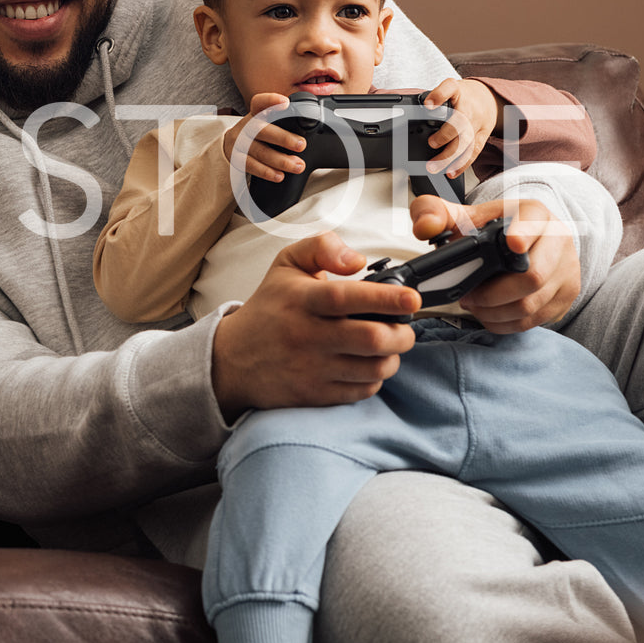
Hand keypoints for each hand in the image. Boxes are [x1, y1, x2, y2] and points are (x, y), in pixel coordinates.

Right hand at [211, 232, 418, 418]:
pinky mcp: (315, 394)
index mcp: (301, 300)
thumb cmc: (269, 308)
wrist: (232, 358)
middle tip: (404, 326)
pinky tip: (367, 364)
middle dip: (403, 333)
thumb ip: (322, 248)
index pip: (346, 298)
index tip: (411, 298)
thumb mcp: (286, 264)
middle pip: (371, 339)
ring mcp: (311, 368)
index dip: (385, 298)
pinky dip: (374, 378)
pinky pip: (362, 391)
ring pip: (373, 369)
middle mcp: (306, 336)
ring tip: (388, 345)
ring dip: (392, 357)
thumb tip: (357, 260)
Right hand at [222, 92, 302, 182]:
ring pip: (260, 151)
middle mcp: (246, 126)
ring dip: (280, 160)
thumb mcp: (265, 122)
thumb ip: (283, 121)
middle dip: (283, 138)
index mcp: (256, 113)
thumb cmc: (257, 133)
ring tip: (297, 166)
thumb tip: (312, 124)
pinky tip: (279, 175)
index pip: (260, 102)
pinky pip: (251, 166)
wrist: (230, 144)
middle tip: (301, 145)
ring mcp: (239, 142)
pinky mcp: (235, 158)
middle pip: (263, 130)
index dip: (271, 100)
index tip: (285, 102)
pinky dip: (266, 172)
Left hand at [409, 195, 579, 332]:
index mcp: (534, 214)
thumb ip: (434, 213)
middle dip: (491, 293)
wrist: (523, 241)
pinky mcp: (565, 297)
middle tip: (466, 295)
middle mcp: (558, 241)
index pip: (534, 222)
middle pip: (532, 276)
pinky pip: (534, 320)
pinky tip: (488, 313)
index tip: (511, 243)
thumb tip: (423, 228)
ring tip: (473, 304)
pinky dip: (504, 322)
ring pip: (531, 304)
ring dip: (494, 311)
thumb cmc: (490, 230)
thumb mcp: (462, 216)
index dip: (523, 234)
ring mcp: (566, 271)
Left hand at [424, 78, 497, 179]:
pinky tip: (450, 172)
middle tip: (431, 143)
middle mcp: (469, 107)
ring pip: (466, 141)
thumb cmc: (464, 96)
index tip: (428, 104)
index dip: (439, 95)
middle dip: (445, 135)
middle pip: (459, 122)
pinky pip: (474, 152)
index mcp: (457, 91)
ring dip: (450, 156)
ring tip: (434, 166)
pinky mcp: (482, 136)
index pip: (449, 88)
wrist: (490, 99)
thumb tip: (417, 108)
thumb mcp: (449, 89)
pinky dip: (462, 164)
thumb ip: (433, 98)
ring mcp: (477, 123)